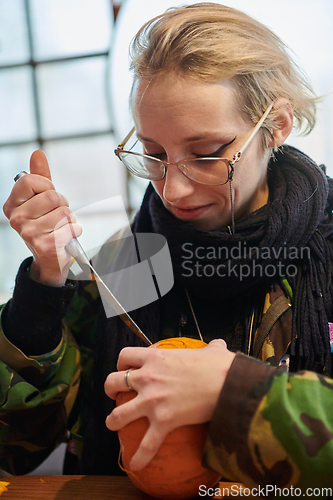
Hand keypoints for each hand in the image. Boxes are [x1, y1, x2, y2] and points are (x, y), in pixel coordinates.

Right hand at [3, 150, 81, 285]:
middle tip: (57, 216)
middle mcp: (16, 220)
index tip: (47, 197)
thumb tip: (37, 153)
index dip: (46, 186)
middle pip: (51, 196)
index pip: (30, 179)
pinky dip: (75, 231)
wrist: (50, 260)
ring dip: (69, 219)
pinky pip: (71, 227)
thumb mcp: (41, 199)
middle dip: (62, 204)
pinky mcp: (46, 246)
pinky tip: (66, 237)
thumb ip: (40, 177)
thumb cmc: (46, 226)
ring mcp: (29, 234)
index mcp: (12, 205)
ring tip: (61, 228)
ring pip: (64, 212)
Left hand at [104, 339, 234, 470]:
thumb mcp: (212, 351)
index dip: (122, 363)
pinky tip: (135, 464)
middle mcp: (148, 377)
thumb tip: (219, 344)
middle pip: (113, 381)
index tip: (126, 368)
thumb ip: (210, 348)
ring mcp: (153, 400)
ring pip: (118, 413)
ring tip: (113, 424)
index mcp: (156, 358)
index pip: (125, 356)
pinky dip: (140, 456)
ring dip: (113, 420)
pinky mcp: (164, 421)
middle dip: (110, 389)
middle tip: (115, 395)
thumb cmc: (221, 366)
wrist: (229, 383)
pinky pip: (147, 444)